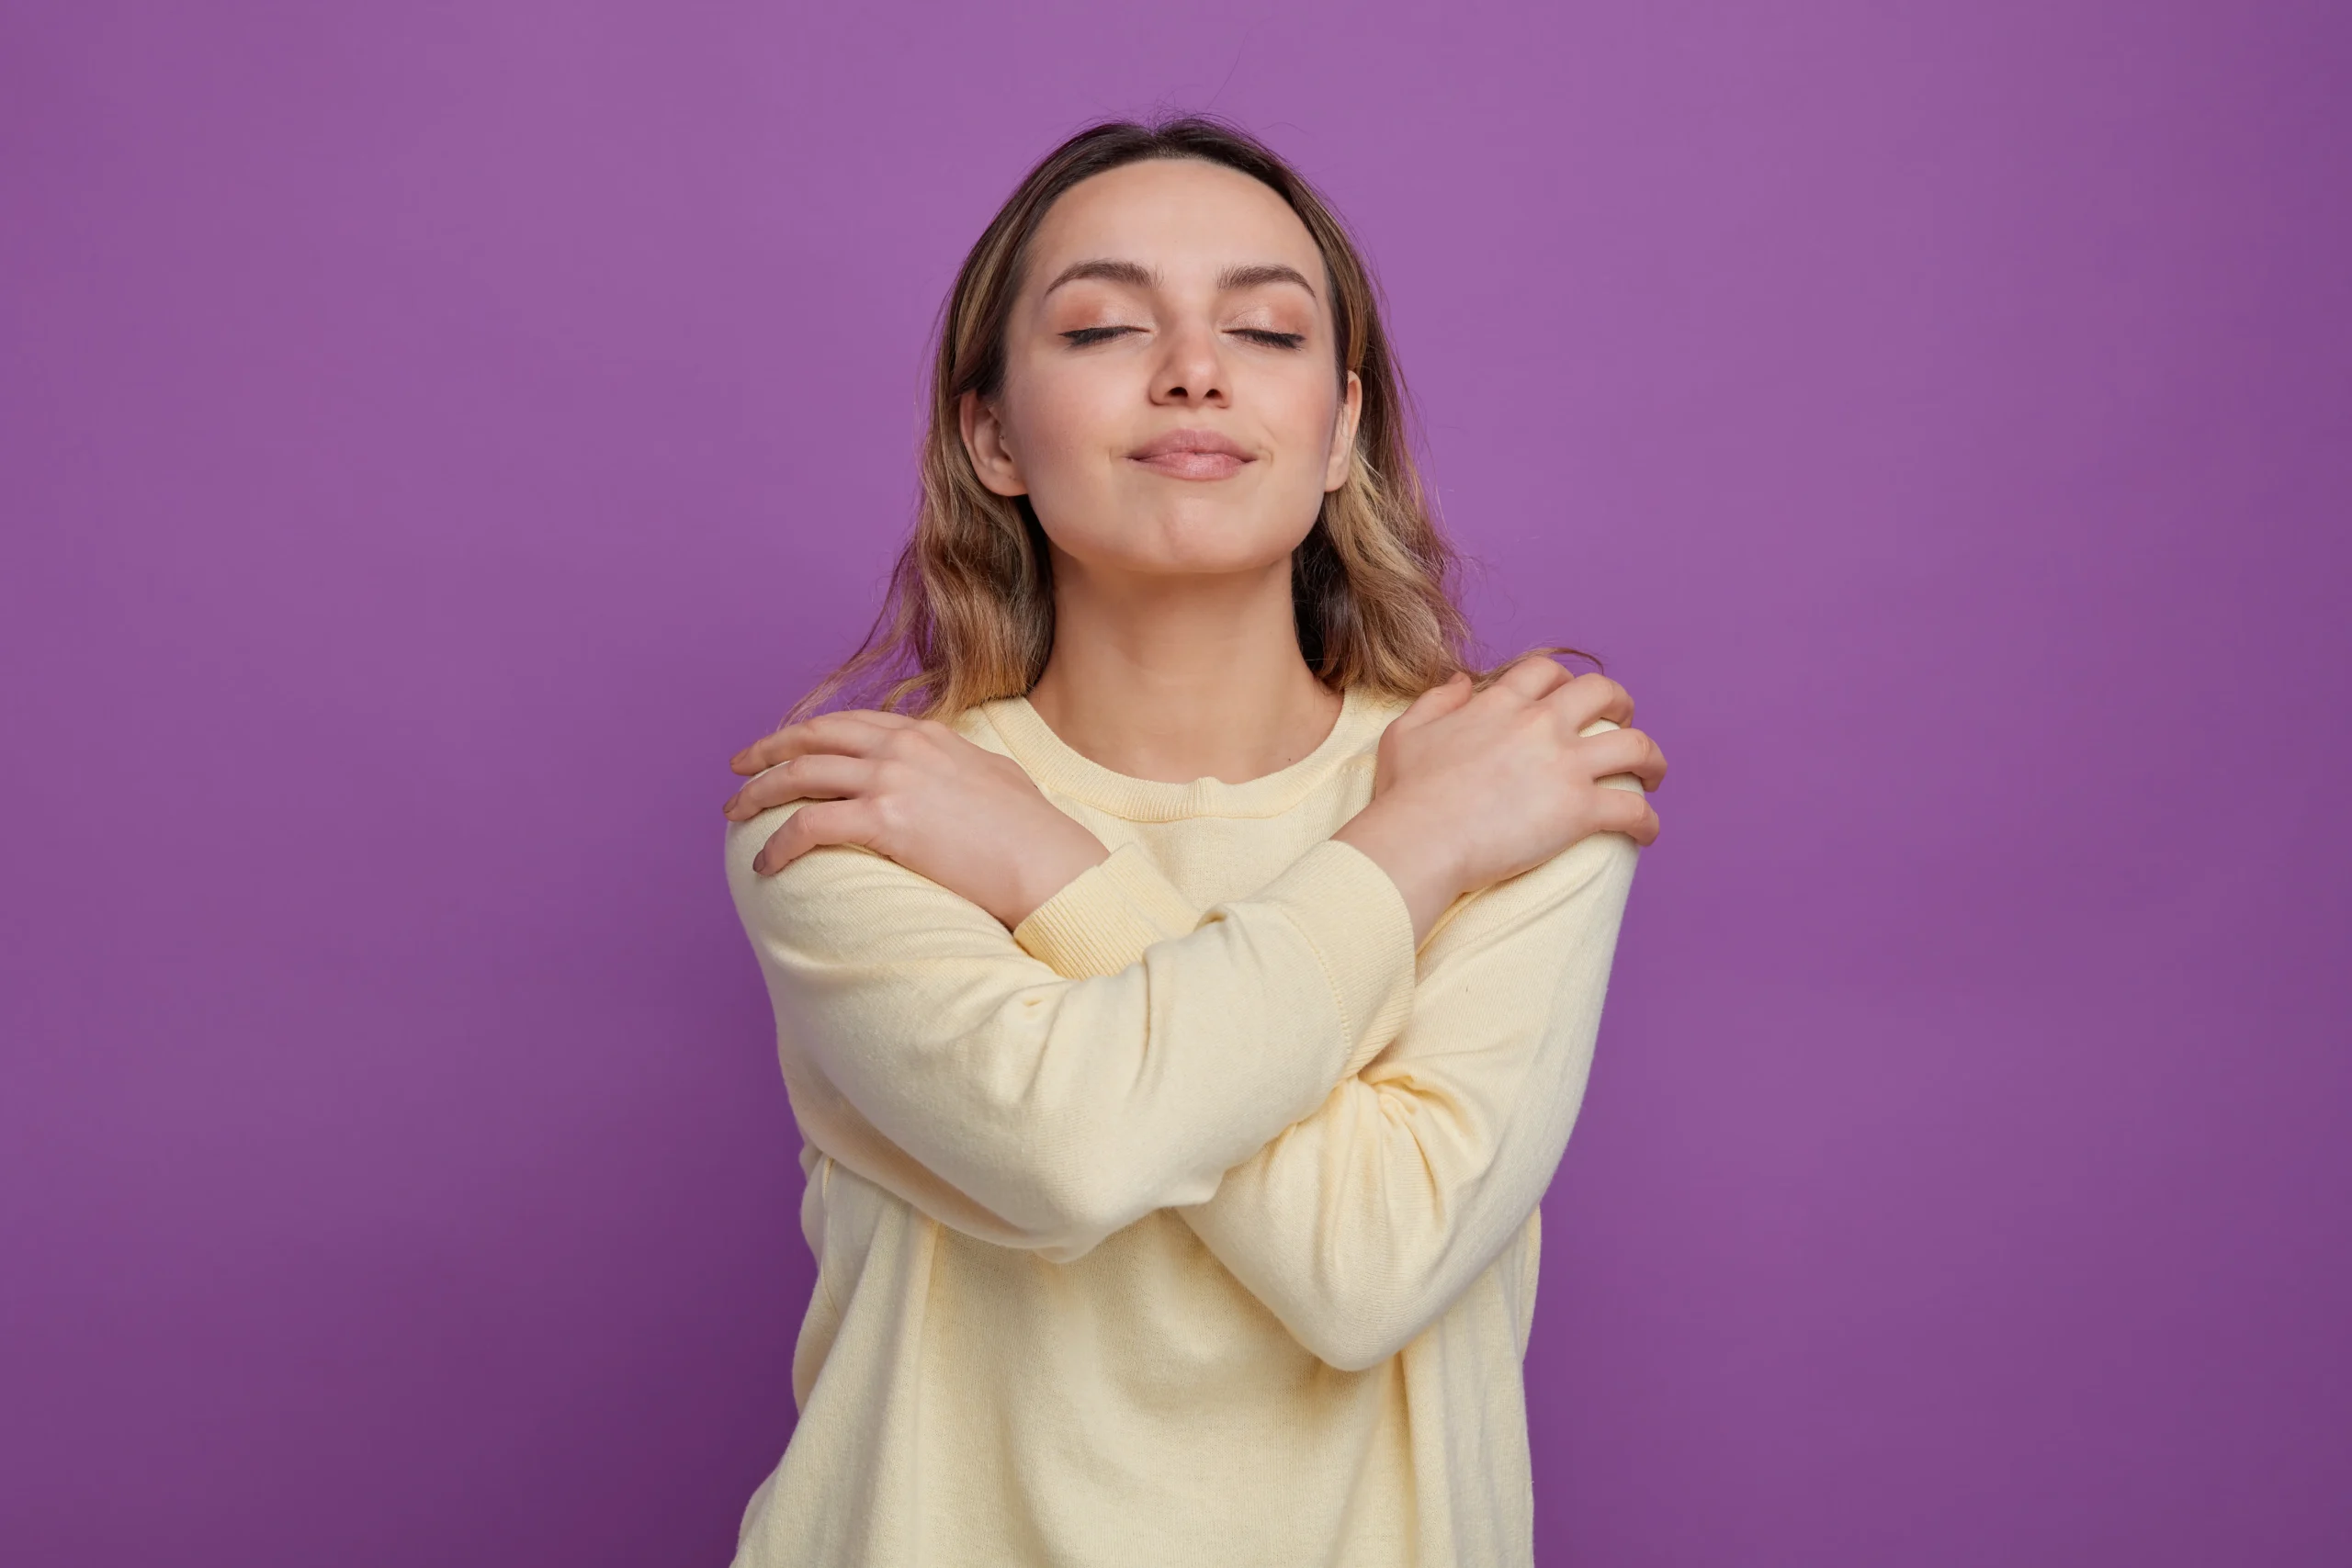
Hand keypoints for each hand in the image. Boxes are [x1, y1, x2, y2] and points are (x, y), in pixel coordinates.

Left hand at [722, 710, 1110, 930]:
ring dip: (759, 794)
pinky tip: (766, 865)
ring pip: (800, 775)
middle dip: (767, 751)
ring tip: (736, 815)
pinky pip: (809, 825)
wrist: (1051, 864)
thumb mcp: (997, 779)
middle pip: (813, 737)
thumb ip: (962, 769)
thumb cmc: (1034, 835)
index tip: (782, 747)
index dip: (807, 734)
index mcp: (928, 734)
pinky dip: (779, 844)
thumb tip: (954, 778)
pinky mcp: (884, 820)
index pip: (850, 723)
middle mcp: (903, 747)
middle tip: (738, 769)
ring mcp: (892, 779)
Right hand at [1333, 657, 1665, 944]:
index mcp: (1500, 705)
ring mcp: (1564, 765)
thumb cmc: (1405, 795)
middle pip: (1601, 693)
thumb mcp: (1406, 732)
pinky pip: (1633, 810)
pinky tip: (1647, 833)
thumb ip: (1437, 701)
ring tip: (1653, 775)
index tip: (1569, 698)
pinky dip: (1647, 822)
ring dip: (1651, 759)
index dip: (1563, 681)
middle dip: (1620, 704)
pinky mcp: (1579, 809)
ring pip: (1635, 747)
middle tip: (1623, 722)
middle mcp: (1540, 725)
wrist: (1419, 840)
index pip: (1544, 672)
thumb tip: (1464, 682)